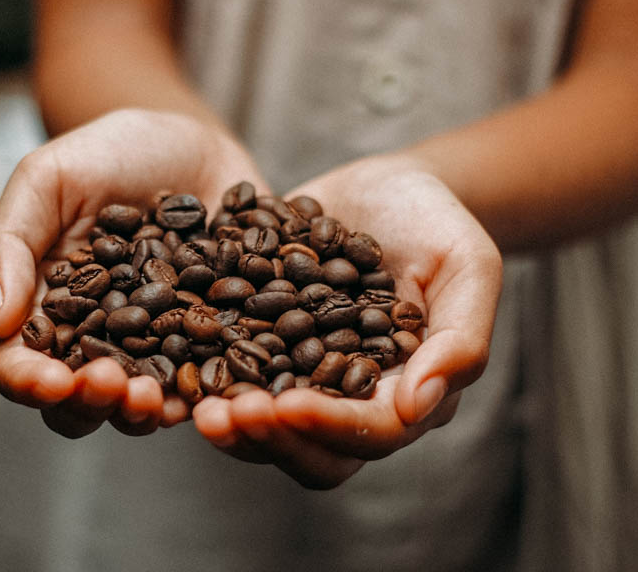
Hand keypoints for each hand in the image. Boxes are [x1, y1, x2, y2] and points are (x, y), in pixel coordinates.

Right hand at [0, 109, 268, 437]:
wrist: (190, 140)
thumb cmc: (107, 154)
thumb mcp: (48, 179)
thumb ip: (12, 242)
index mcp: (46, 312)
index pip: (22, 365)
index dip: (29, 382)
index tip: (50, 380)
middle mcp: (99, 343)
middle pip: (81, 402)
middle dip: (91, 404)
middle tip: (111, 384)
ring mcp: (158, 349)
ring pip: (143, 407)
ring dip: (146, 413)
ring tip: (158, 398)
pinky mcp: (213, 343)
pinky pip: (211, 383)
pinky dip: (210, 397)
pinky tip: (216, 395)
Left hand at [194, 155, 502, 487]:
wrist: (386, 187)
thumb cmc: (438, 223)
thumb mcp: (468, 266)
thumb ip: (461, 336)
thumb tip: (419, 407)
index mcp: (408, 392)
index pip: (372, 432)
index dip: (329, 426)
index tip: (285, 406)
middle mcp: (353, 399)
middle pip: (313, 450)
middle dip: (267, 438)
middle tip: (220, 415)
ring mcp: (305, 379)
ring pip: (268, 428)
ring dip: (230, 422)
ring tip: (191, 403)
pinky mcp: (265, 350)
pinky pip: (233, 379)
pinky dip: (205, 378)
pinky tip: (169, 359)